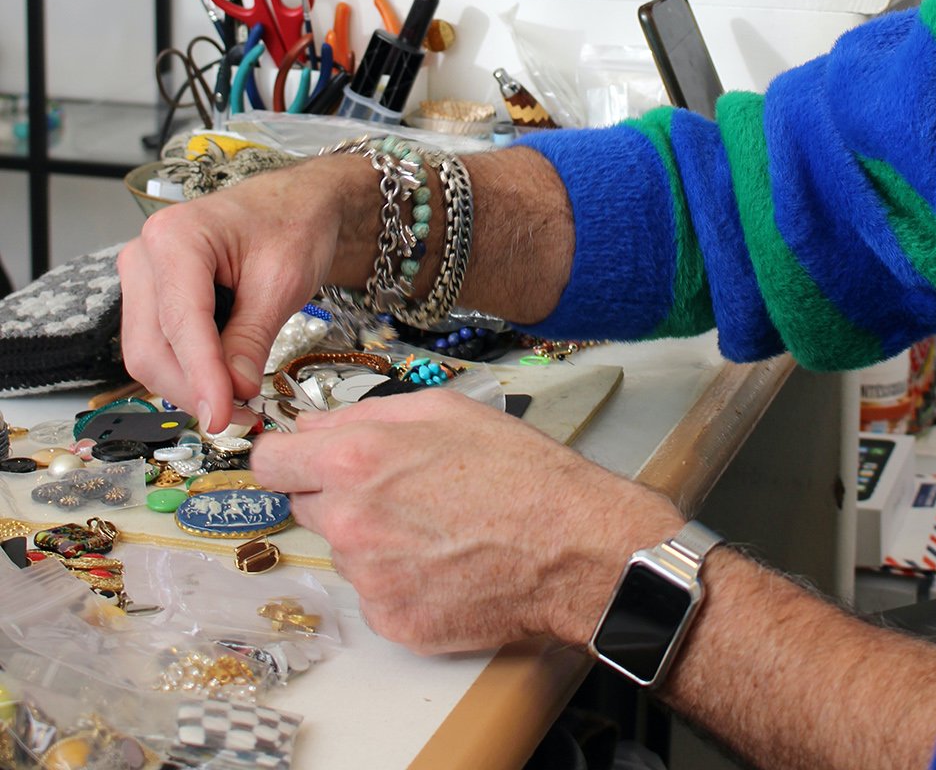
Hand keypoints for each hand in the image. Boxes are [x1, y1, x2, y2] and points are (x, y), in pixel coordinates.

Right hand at [117, 155, 371, 432]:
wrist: (294, 204)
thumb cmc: (292, 223)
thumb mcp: (283, 282)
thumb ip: (252, 339)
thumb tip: (232, 394)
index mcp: (176, 236)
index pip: (181, 323)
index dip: (201, 377)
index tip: (223, 416)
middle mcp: (146, 254)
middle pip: (152, 347)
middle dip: (195, 390)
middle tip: (242, 416)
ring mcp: (143, 276)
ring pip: (149, 354)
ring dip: (190, 386)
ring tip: (238, 398)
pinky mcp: (151, 297)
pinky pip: (158, 346)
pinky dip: (188, 371)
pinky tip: (222, 378)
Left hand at [251, 389, 683, 653]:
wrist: (572, 544)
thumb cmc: (519, 471)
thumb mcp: (444, 409)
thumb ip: (363, 414)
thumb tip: (312, 426)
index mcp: (355, 460)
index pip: (270, 462)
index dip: (285, 457)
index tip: (297, 460)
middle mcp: (351, 521)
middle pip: (307, 507)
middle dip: (338, 495)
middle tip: (397, 489)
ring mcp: (369, 578)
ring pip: (344, 551)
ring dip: (373, 538)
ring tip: (435, 524)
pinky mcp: (392, 620)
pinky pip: (375, 593)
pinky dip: (399, 579)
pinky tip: (444, 560)